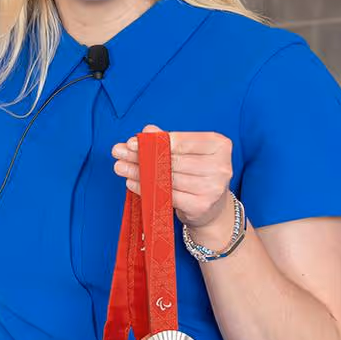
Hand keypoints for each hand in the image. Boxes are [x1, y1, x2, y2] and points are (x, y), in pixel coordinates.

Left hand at [111, 126, 233, 230]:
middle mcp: (220, 166)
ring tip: (121, 167)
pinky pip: (166, 195)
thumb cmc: (198, 174)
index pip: (183, 141)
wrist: (213, 209)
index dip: (155, 141)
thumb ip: (168, 140)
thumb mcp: (188, 153)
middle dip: (142, 156)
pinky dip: (145, 188)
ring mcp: (212, 188)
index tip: (132, 142)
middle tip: (119, 153)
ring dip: (139, 172)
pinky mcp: (201, 205)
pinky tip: (132, 182)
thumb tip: (147, 130)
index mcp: (220, 146)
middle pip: (173, 160)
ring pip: (167, 178)